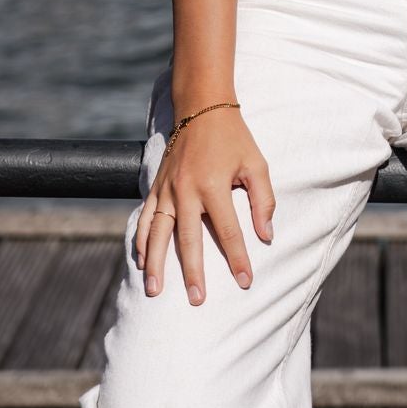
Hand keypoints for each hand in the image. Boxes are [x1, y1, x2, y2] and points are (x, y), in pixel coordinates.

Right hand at [135, 107, 275, 306]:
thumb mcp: (256, 163)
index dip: (238, 258)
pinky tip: (140, 260)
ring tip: (155, 291)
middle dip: (193, 273)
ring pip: (158, 233)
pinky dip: (140, 240)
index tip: (245, 282)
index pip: (228, 231)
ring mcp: (167, 189)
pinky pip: (145, 218)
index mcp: (214, 185)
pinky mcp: (156, 186)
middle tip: (197, 301)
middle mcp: (186, 190)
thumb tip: (267, 235)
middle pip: (189, 240)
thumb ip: (263, 200)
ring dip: (156, 263)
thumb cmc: (234, 137)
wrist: (201, 106)